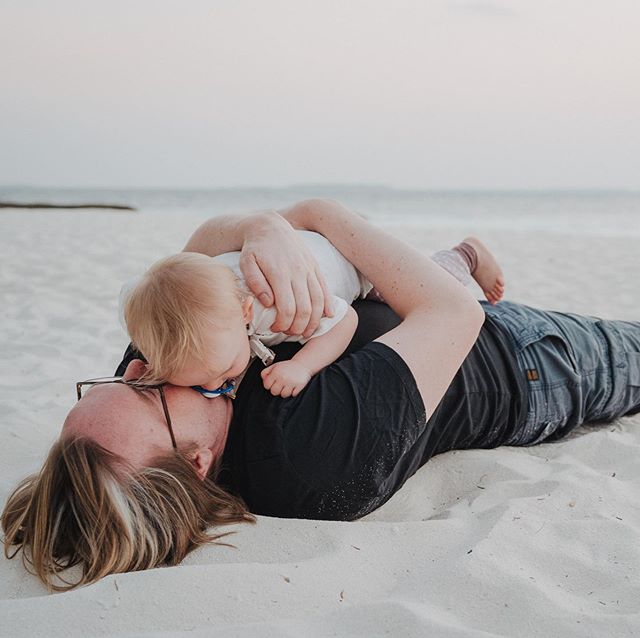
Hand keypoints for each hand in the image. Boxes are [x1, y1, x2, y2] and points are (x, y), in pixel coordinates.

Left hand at [239, 212, 332, 337]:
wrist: (270, 226)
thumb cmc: (255, 247)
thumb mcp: (246, 263)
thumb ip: (255, 283)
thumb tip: (268, 303)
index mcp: (280, 273)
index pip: (287, 307)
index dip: (283, 323)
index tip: (276, 328)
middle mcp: (298, 271)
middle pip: (305, 308)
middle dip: (299, 326)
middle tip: (290, 333)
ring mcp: (309, 269)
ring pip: (318, 301)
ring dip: (314, 320)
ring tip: (306, 331)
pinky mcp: (315, 267)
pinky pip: (325, 288)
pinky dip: (328, 304)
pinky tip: (328, 315)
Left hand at [261, 360, 311, 397]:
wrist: (302, 364)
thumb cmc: (288, 366)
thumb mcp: (275, 366)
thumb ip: (266, 372)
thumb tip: (263, 379)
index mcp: (276, 372)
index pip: (267, 385)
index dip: (269, 385)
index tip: (272, 383)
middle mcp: (283, 377)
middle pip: (274, 392)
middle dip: (276, 390)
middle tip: (280, 385)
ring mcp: (291, 382)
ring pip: (283, 395)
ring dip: (285, 392)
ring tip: (287, 386)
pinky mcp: (299, 386)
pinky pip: (293, 394)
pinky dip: (293, 392)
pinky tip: (293, 386)